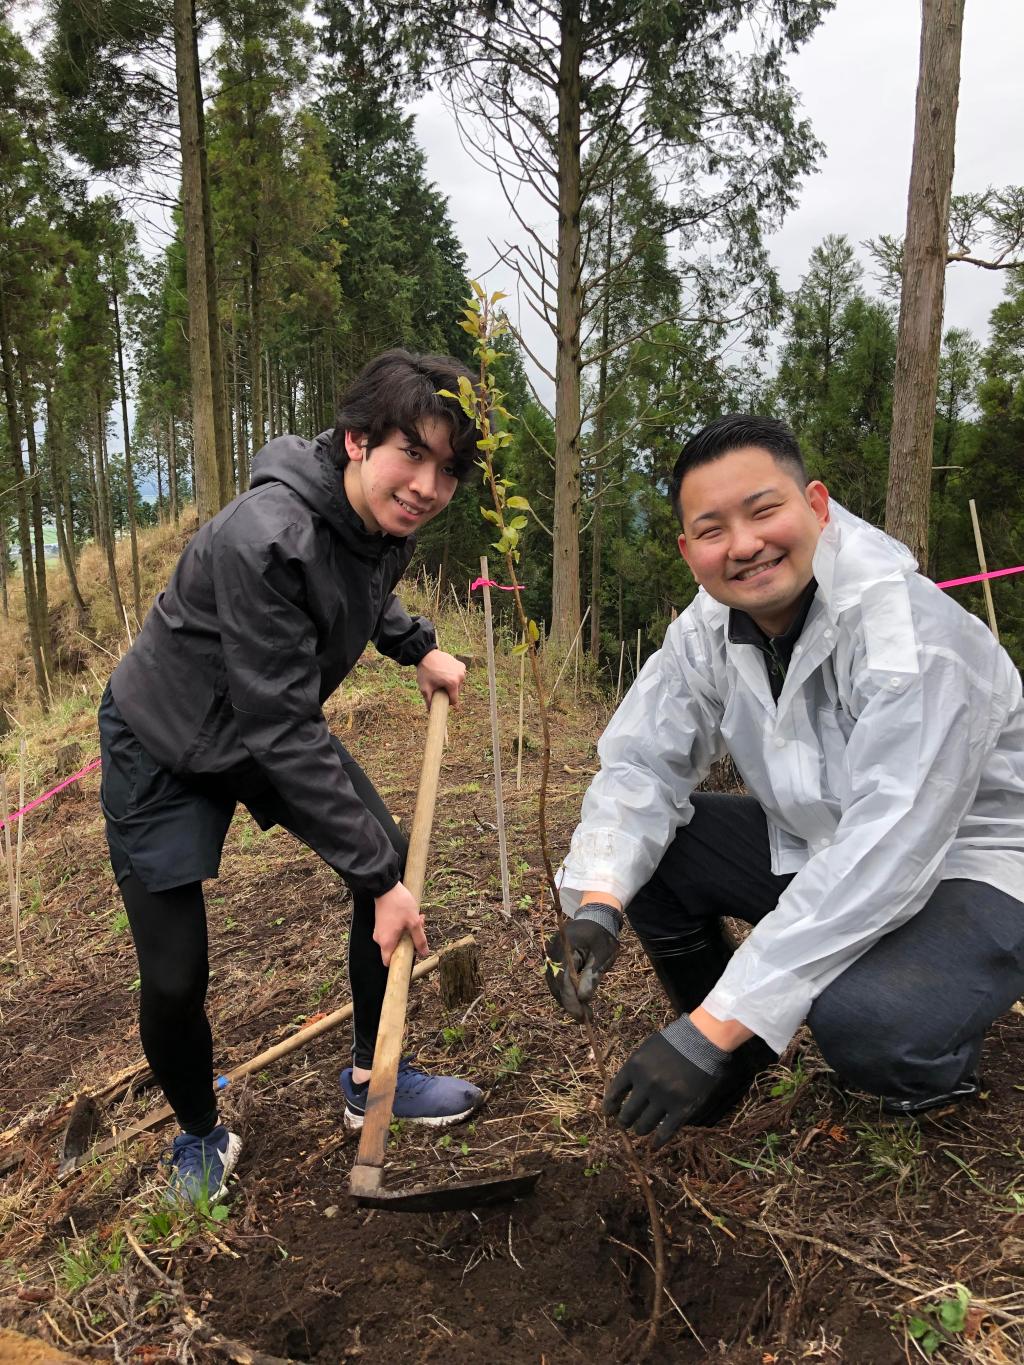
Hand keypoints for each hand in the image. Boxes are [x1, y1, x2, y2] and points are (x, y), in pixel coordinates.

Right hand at [373, 881, 428, 965]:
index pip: (389, 962)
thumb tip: (424, 953)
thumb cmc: (399, 905)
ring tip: (419, 917)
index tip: (411, 954)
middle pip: (396, 948)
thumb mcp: (413, 922)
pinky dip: (403, 925)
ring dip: (409, 930)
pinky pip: (393, 930)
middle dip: (411, 940)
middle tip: (421, 927)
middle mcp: (380, 939)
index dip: (400, 961)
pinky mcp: (381, 922)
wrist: (385, 886)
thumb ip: (419, 939)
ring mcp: (379, 930)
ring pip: (396, 937)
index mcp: (386, 942)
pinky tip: (412, 914)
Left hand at [416, 649, 465, 707]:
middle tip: (439, 686)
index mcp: (452, 683)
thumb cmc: (425, 672)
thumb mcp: (425, 688)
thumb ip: (428, 701)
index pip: (454, 700)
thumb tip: (430, 712)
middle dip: (449, 691)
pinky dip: (454, 677)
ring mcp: (462, 670)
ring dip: (452, 684)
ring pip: (459, 684)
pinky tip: (446, 673)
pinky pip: (459, 676)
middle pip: (457, 692)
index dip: (448, 702)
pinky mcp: (462, 665)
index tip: (441, 699)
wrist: (426, 655)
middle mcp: (460, 677)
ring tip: (442, 679)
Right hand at [545, 917, 618, 1020]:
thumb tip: (583, 999)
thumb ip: (592, 977)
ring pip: (554, 984)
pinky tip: (576, 1000)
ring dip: (567, 1000)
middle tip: (586, 1018)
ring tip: (584, 1013)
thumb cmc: (602, 936)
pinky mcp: (553, 960)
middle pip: (556, 984)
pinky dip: (565, 991)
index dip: (571, 1001)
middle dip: (569, 1003)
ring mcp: (551, 956)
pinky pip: (556, 980)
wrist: (595, 918)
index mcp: (565, 947)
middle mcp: (552, 952)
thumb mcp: (602, 956)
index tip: (581, 1017)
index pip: (563, 980)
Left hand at [603, 1032, 719, 1149]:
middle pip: (627, 1113)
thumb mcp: (646, 1050)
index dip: (610, 1106)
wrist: (702, 1040)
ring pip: (644, 1125)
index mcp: (633, 1067)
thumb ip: (634, 1069)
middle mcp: (646, 1084)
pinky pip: (666, 1132)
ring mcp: (663, 1098)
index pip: (614, 1093)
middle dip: (624, 1122)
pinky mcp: (681, 1109)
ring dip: (640, 1130)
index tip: (609, 1114)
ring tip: (640, 1130)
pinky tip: (654, 1146)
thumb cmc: (673, 1042)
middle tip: (624, 1124)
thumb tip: (623, 1091)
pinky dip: (658, 1142)